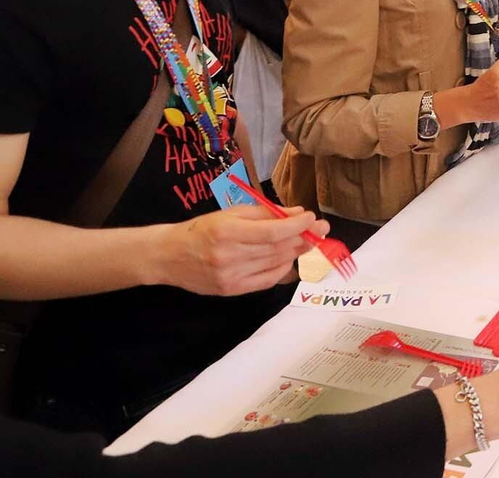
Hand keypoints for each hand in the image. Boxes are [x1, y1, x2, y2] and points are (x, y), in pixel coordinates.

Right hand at [152, 203, 327, 295]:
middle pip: (278, 248)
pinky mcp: (232, 290)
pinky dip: (283, 268)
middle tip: (322, 229)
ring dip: (297, 252)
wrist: (169, 256)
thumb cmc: (202, 229)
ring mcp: (231, 276)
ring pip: (276, 264)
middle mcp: (230, 256)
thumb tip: (298, 213)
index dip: (297, 226)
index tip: (311, 217)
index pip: (273, 232)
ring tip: (308, 240)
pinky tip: (289, 258)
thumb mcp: (231, 213)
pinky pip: (267, 280)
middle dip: (304, 237)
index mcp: (228, 232)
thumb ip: (266, 213)